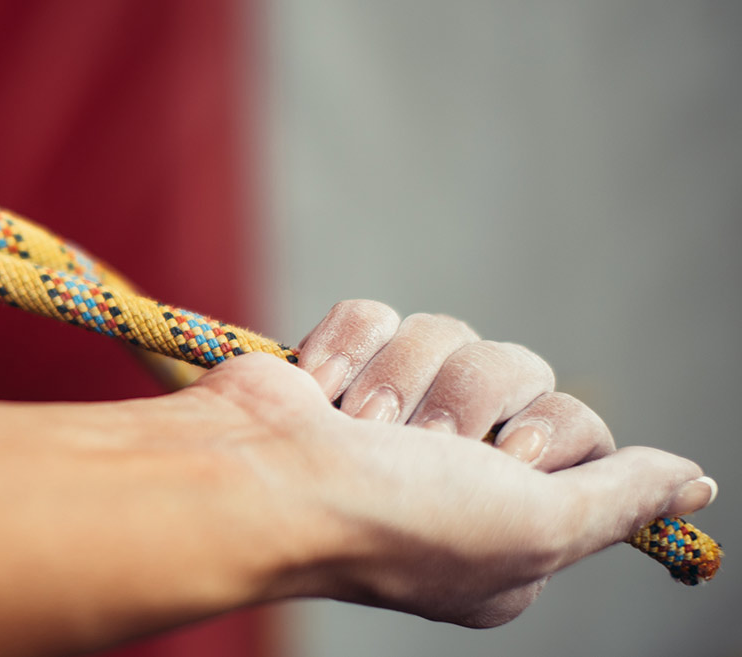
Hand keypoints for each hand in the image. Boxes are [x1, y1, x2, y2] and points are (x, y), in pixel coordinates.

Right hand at [168, 301, 715, 625]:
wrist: (258, 476)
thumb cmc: (391, 518)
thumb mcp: (536, 529)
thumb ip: (621, 500)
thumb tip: (697, 486)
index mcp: (505, 527)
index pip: (580, 434)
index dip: (544, 436)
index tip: (502, 465)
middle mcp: (450, 472)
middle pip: (517, 372)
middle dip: (464, 402)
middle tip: (418, 446)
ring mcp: (391, 417)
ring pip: (449, 335)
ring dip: (398, 379)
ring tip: (355, 426)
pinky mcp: (339, 367)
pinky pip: (379, 314)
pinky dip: (346, 348)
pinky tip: (319, 393)